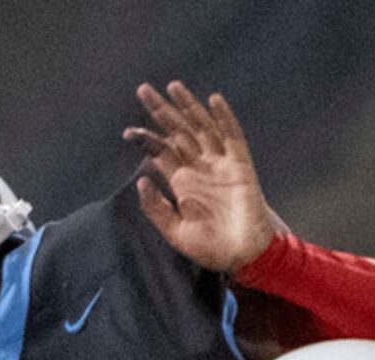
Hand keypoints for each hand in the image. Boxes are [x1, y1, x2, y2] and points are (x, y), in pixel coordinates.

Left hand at [125, 83, 278, 273]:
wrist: (246, 256)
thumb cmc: (213, 249)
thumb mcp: (177, 233)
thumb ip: (156, 209)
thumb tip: (141, 180)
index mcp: (183, 183)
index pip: (162, 152)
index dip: (146, 139)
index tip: (129, 132)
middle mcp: (200, 168)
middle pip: (178, 131)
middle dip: (161, 111)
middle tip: (143, 89)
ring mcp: (220, 164)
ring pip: (202, 128)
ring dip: (188, 107)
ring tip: (173, 86)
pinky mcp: (240, 165)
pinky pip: (232, 136)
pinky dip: (224, 118)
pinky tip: (213, 100)